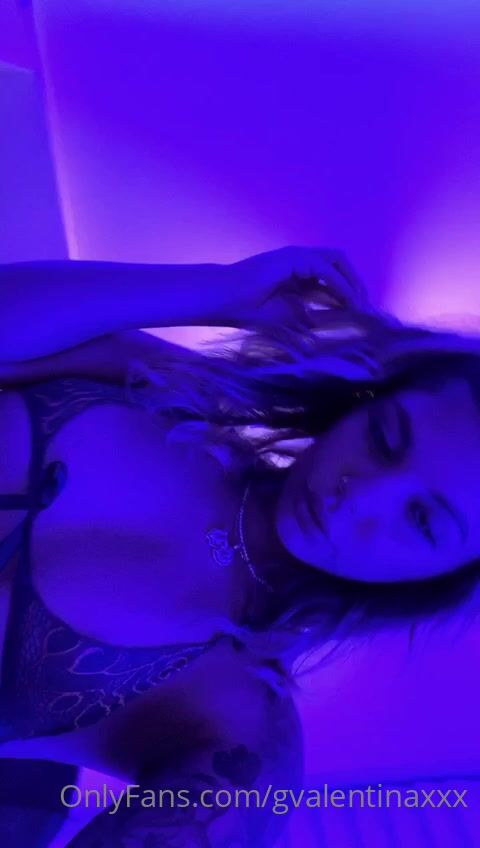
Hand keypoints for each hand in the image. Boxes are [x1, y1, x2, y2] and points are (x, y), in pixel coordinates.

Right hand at [226, 245, 369, 327]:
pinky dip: (341, 285)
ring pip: (337, 261)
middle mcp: (301, 261)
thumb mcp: (289, 317)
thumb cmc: (248, 311)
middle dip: (356, 284)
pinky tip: (348, 302)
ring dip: (353, 283)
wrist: (223, 301)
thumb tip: (334, 326)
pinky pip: (326, 269)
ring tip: (360, 305)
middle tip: (365, 308)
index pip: (333, 277)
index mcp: (299, 274)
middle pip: (340, 264)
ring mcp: (297, 257)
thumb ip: (311, 316)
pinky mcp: (293, 258)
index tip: (361, 314)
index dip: (349, 293)